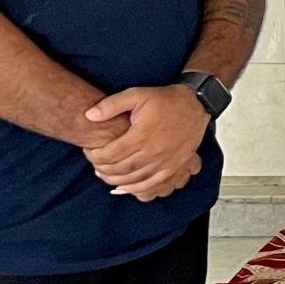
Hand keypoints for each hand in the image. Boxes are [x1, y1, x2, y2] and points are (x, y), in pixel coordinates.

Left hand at [83, 83, 210, 199]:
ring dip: (116, 181)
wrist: (195, 105)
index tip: (90, 152)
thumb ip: (111, 104)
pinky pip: (153, 184)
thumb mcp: (136, 94)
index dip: (95, 156)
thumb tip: (89, 115)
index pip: (110, 154)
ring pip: (134, 179)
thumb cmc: (165, 100)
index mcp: (141, 135)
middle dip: (103, 169)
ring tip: (106, 176)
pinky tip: (126, 187)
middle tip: (95, 165)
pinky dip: (137, 189)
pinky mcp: (174, 166)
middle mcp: (153, 151)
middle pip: (120, 169)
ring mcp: (165, 161)